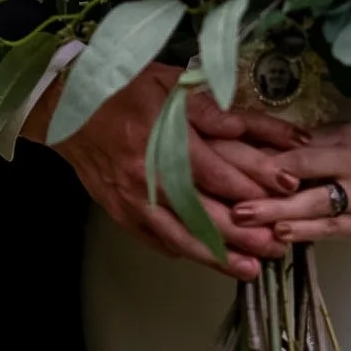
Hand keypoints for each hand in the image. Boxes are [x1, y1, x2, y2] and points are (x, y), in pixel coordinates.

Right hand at [28, 61, 305, 277]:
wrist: (65, 107)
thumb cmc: (121, 87)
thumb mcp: (168, 82)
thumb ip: (206, 107)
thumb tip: (242, 126)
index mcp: (164, 139)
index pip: (217, 173)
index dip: (254, 187)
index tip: (285, 193)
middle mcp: (149, 177)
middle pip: (204, 214)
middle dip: (245, 235)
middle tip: (277, 247)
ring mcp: (133, 199)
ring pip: (180, 237)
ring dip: (216, 256)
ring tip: (249, 269)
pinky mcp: (120, 211)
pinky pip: (154, 239)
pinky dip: (181, 251)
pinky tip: (204, 259)